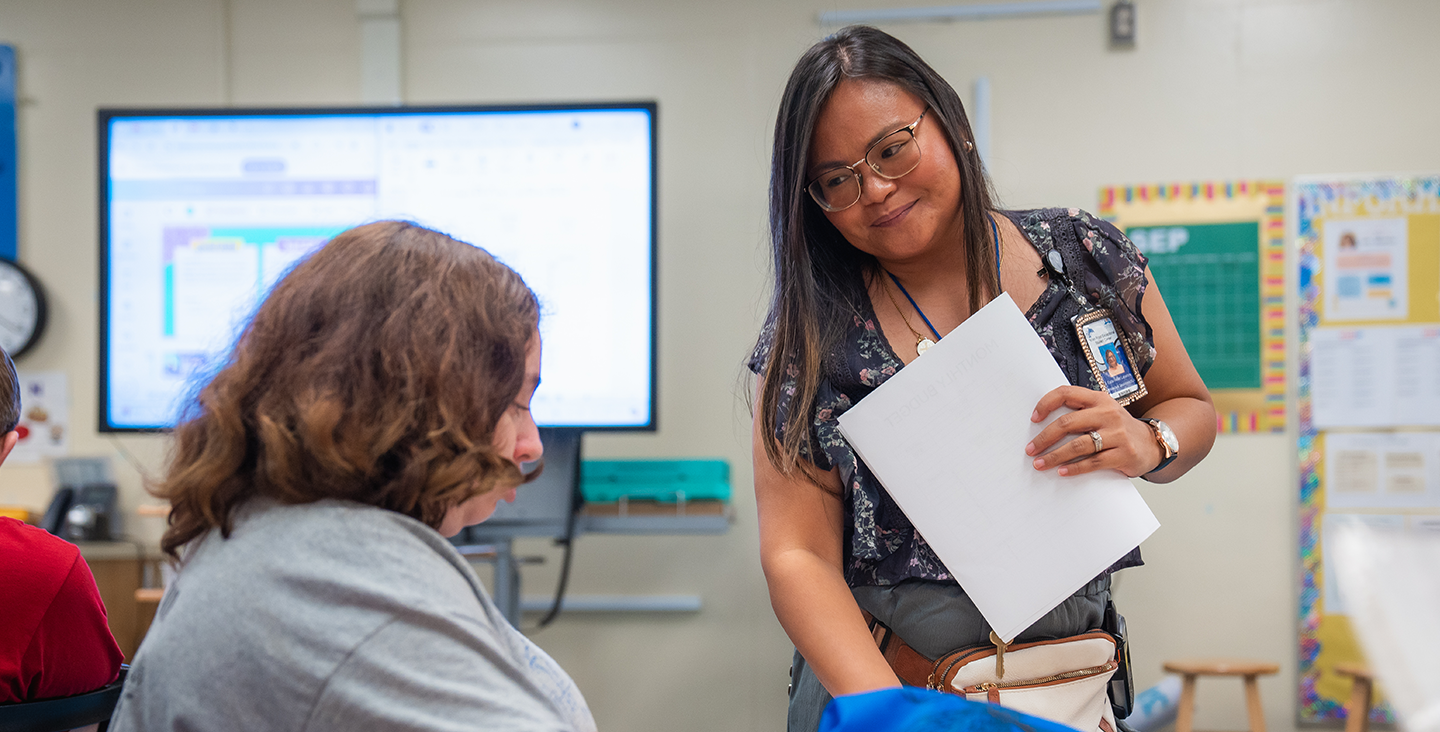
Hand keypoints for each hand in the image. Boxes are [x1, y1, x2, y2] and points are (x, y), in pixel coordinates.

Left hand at [1025, 385, 1160, 477]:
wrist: (1152, 443)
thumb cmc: (1118, 428)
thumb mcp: (1102, 412)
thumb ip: (1080, 412)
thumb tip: (1042, 423)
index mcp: (1098, 399)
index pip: (1066, 393)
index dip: (1046, 404)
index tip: (1033, 419)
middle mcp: (1108, 413)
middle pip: (1068, 423)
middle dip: (1044, 437)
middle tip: (1030, 449)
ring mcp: (1117, 433)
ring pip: (1078, 445)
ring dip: (1055, 456)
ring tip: (1040, 464)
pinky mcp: (1124, 454)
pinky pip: (1093, 462)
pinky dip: (1075, 468)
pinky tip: (1062, 472)